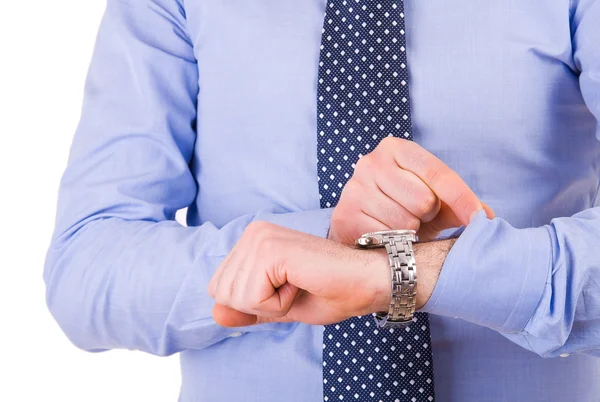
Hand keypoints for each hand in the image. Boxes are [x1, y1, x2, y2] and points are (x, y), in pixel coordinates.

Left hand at [207, 221, 391, 326]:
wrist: (367, 281)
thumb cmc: (331, 292)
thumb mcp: (279, 307)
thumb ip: (247, 309)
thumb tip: (215, 314)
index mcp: (252, 241)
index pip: (220, 288)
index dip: (254, 303)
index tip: (288, 289)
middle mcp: (252, 232)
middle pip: (222, 293)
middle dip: (258, 305)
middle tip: (295, 287)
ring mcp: (260, 237)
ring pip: (235, 297)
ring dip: (271, 304)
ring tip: (300, 284)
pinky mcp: (270, 247)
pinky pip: (252, 297)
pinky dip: (278, 304)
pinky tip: (301, 282)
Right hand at [328, 137, 493, 243]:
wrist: (360, 225)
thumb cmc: (401, 207)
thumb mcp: (431, 200)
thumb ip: (457, 204)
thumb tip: (486, 217)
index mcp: (396, 149)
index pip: (438, 174)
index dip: (462, 198)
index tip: (479, 217)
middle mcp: (371, 163)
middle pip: (423, 200)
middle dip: (427, 216)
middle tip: (417, 217)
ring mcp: (354, 188)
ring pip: (405, 222)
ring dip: (409, 232)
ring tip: (399, 226)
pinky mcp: (345, 215)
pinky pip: (385, 236)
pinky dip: (391, 243)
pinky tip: (384, 235)